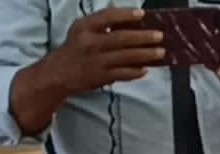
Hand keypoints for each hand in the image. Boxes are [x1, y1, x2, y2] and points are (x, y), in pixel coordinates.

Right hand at [44, 9, 164, 93]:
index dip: (126, 14)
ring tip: (160, 52)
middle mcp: (90, 43)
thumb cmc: (76, 48)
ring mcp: (97, 61)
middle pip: (121, 38)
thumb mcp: (83, 30)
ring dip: (145, 54)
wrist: (59, 73)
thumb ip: (102, 21)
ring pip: (126, 57)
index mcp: (85, 27)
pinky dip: (136, 71)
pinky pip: (123, 74)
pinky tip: (146, 69)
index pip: (107, 16)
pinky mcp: (101, 77)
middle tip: (159, 36)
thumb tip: (125, 11)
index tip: (142, 14)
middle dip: (143, 37)